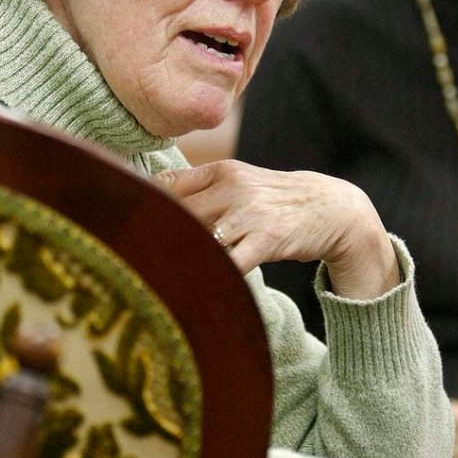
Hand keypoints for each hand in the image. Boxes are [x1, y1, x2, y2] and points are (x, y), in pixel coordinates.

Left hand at [156, 159, 399, 298]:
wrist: (332, 208)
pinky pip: (231, 262)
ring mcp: (250, 213)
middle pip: (178, 212)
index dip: (143, 204)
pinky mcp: (267, 239)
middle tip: (136, 258)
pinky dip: (214, 274)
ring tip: (161, 276)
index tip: (125, 223)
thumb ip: (205, 190)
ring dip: (182, 257)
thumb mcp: (244, 183)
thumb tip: (155, 200)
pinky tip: (202, 285)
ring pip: (200, 237)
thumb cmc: (278, 201)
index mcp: (223, 172)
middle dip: (157, 235)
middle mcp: (234, 188)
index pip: (169, 184)